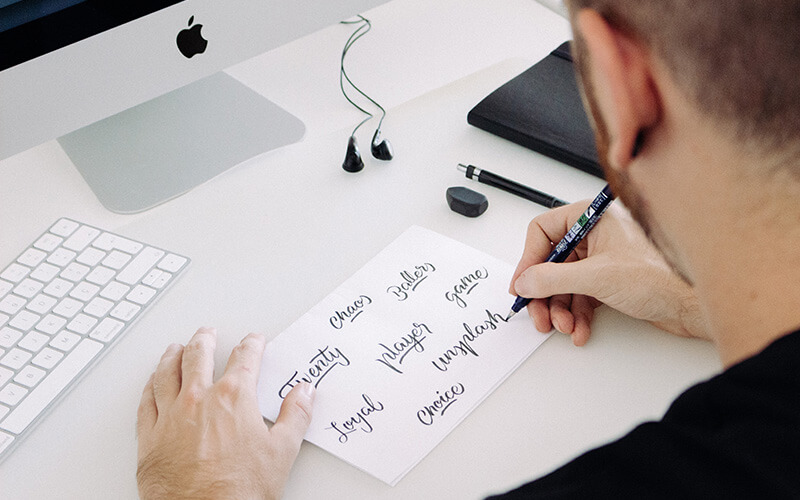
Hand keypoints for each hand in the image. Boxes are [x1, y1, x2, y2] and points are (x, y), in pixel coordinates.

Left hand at [137, 327, 314, 499]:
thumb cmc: (238, 492)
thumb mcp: (282, 453)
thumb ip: (296, 416)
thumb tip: (305, 393)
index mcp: (234, 397)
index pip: (245, 359)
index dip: (252, 346)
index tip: (254, 341)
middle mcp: (199, 399)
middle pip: (198, 356)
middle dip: (205, 340)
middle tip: (208, 333)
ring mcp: (170, 416)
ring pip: (167, 373)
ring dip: (172, 356)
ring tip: (175, 348)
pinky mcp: (150, 438)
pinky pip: (146, 402)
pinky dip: (149, 387)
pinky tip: (152, 383)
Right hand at [509, 202, 707, 345]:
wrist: (694, 304)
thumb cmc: (662, 277)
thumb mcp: (597, 277)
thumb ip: (553, 279)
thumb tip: (525, 282)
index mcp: (593, 217)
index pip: (544, 230)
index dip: (528, 259)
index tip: (521, 285)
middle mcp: (596, 234)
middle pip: (551, 262)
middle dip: (544, 293)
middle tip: (539, 315)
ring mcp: (603, 257)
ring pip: (564, 283)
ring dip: (560, 308)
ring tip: (564, 326)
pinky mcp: (610, 280)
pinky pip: (581, 296)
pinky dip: (576, 314)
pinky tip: (579, 329)